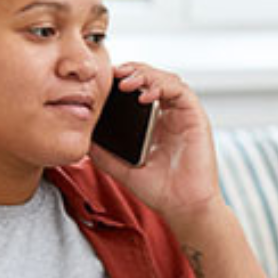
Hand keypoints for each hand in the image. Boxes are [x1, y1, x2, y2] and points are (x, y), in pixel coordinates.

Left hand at [89, 62, 222, 225]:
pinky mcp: (195, 117)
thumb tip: (81, 138)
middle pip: (152, 78)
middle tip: (114, 74)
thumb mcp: (121, 168)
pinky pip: (180, 91)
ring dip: (146, 75)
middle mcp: (170, 114)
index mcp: (154, 122)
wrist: (183, 207)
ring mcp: (183, 114)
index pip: (139, 89)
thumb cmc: (160, 190)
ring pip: (166, 79)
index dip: (123, 79)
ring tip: (126, 82)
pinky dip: (162, 86)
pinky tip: (145, 96)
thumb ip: (103, 152)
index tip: (104, 80)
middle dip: (132, 71)